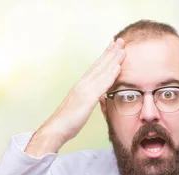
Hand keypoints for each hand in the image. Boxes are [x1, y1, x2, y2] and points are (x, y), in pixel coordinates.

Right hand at [25, 39, 125, 155]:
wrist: (56, 129)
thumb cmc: (68, 122)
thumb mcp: (82, 108)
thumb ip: (90, 100)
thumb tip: (98, 97)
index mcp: (81, 86)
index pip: (95, 68)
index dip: (105, 57)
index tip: (113, 48)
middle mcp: (82, 84)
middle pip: (99, 65)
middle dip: (110, 52)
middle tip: (120, 41)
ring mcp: (84, 90)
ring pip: (101, 71)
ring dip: (113, 59)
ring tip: (122, 48)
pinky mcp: (87, 98)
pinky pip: (101, 84)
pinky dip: (110, 74)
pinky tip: (118, 66)